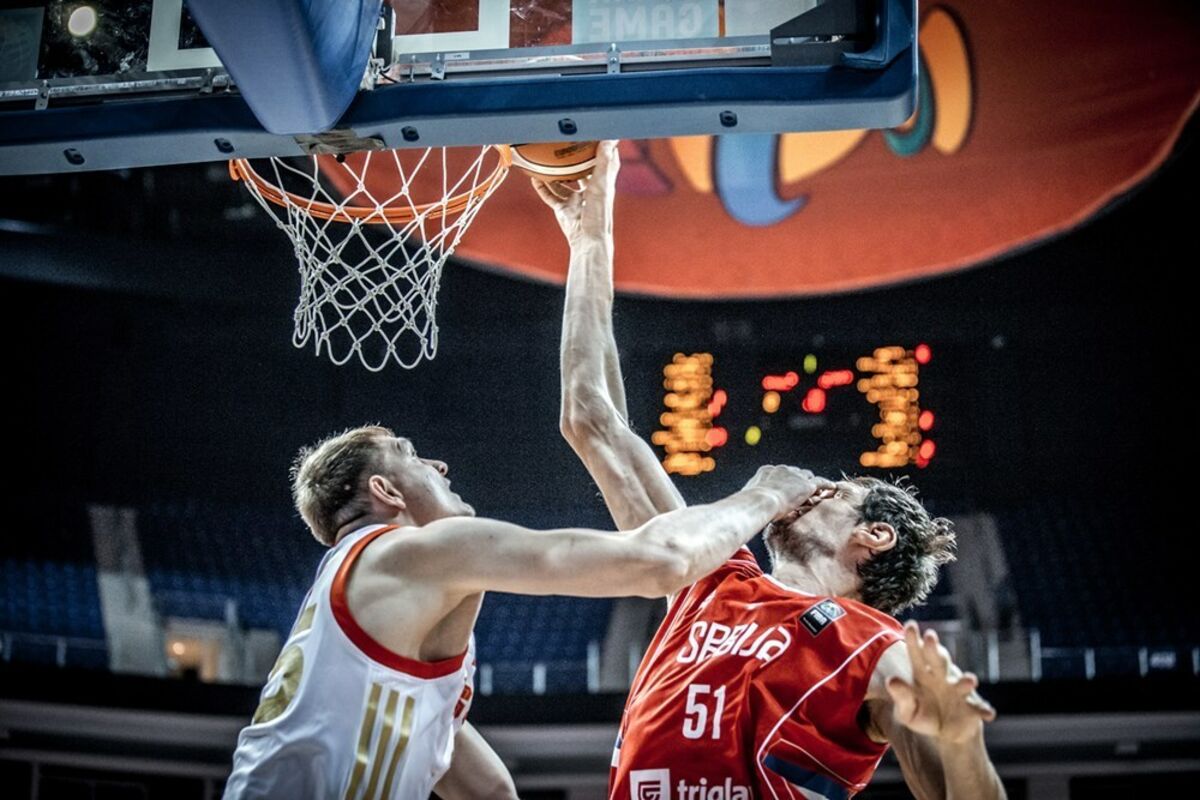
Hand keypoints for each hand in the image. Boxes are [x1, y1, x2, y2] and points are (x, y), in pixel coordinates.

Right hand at [531, 140, 619, 243]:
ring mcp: (575, 200)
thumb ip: (604, 161)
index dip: (600, 150)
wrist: (587, 239)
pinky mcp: (563, 209)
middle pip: (580, 171)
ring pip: (562, 183)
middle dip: (573, 160)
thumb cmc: (599, 212)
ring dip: (554, 173)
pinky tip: (534, 177)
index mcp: (601, 184)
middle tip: (564, 145)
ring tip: (545, 160)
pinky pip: (550, 196)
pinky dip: (542, 188)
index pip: (603, 163)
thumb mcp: (601, 183)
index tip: (595, 136)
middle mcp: (588, 191)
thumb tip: (610, 138)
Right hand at [742, 465, 835, 519]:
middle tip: (803, 490)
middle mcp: (782, 470)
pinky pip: (820, 482)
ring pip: (808, 477)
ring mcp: (795, 476)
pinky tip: (832, 488)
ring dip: (812, 484)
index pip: (780, 474)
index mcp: (766, 471)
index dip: (785, 481)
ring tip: (819, 490)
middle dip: (799, 480)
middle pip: (795, 473)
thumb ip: (748, 500)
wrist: (761, 501)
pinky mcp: (806, 485)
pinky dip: (826, 485)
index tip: (786, 488)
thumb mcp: (746, 500)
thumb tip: (741, 509)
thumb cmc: (750, 504)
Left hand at [887, 622, 996, 744]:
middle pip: (938, 661)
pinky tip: (988, 713)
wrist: (945, 734)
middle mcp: (942, 677)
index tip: (910, 625)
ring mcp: (958, 692)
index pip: (916, 655)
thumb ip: (901, 696)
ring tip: (970, 680)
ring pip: (962, 683)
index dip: (913, 640)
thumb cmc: (922, 715)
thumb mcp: (907, 709)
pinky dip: (983, 710)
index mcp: (923, 674)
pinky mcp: (972, 708)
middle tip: (929, 636)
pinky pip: (979, 708)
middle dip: (934, 649)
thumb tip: (891, 680)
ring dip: (965, 682)